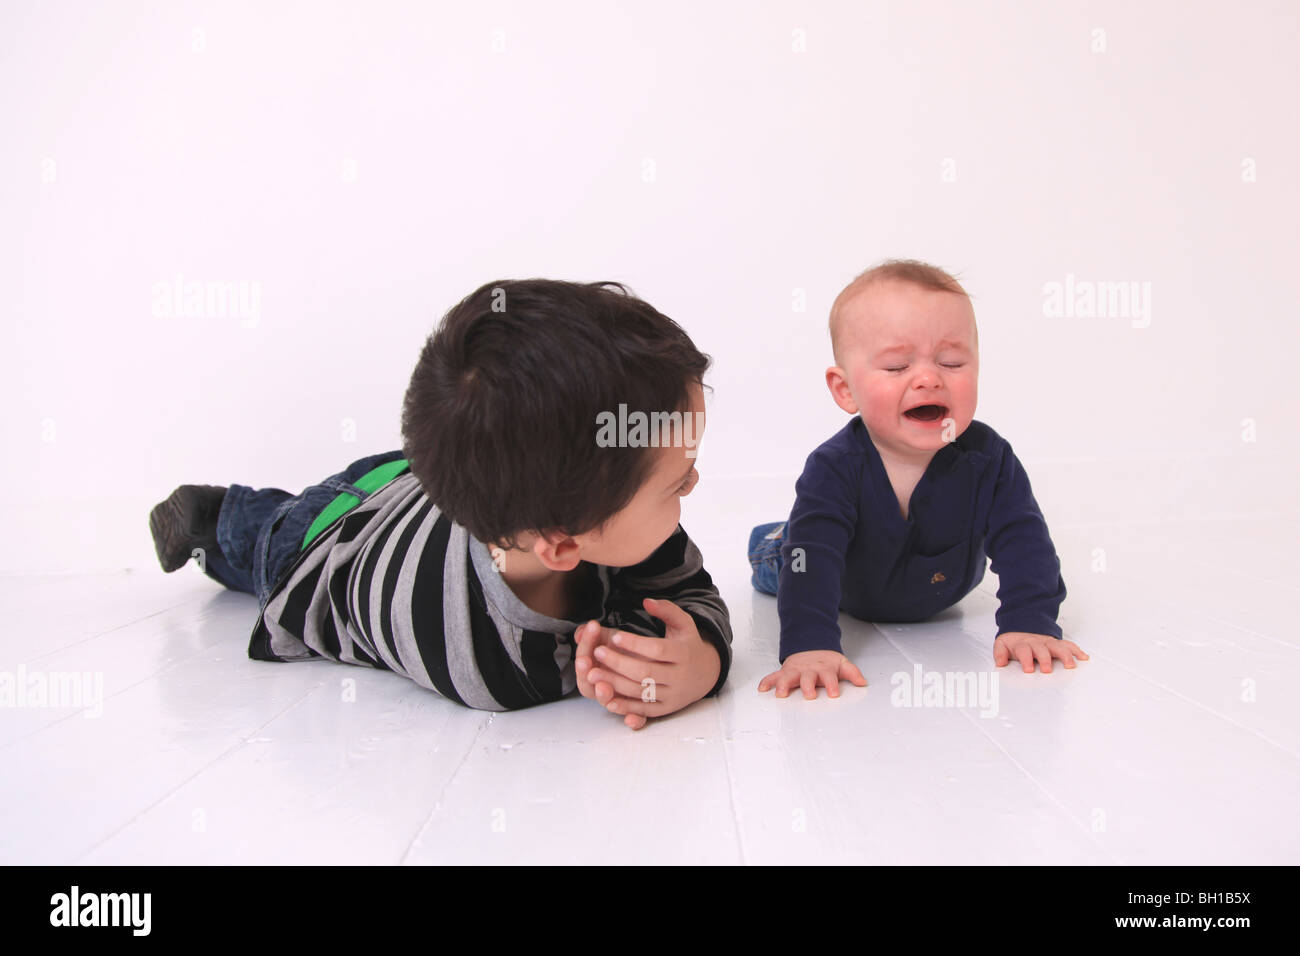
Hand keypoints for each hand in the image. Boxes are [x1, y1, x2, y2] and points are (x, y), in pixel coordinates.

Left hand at [582, 598, 721, 728]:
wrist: (706, 673)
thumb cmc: (688, 644)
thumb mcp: (683, 623)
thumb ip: (667, 610)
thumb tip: (646, 601)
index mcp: (684, 653)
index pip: (657, 649)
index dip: (635, 643)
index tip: (615, 636)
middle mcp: (680, 676)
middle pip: (646, 672)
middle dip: (619, 663)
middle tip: (598, 653)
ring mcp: (673, 695)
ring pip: (641, 692)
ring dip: (615, 684)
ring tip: (593, 673)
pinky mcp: (666, 709)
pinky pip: (644, 710)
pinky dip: (625, 707)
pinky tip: (607, 699)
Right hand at [758, 649, 865, 699]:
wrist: (810, 647)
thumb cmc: (826, 662)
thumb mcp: (841, 664)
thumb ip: (852, 673)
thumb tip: (862, 682)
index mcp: (823, 669)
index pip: (829, 677)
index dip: (832, 685)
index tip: (834, 693)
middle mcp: (808, 671)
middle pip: (807, 678)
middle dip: (807, 686)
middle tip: (809, 695)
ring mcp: (795, 671)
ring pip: (788, 677)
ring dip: (783, 685)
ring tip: (781, 693)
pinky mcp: (784, 672)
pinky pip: (773, 676)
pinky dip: (767, 681)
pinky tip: (762, 688)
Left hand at [993, 632, 1088, 672]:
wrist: (1021, 629)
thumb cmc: (1013, 643)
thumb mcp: (1002, 645)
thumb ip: (1000, 654)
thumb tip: (1000, 663)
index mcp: (1022, 645)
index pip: (1024, 651)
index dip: (1026, 660)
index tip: (1029, 669)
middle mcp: (1036, 643)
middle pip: (1042, 649)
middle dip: (1045, 659)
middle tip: (1047, 670)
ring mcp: (1048, 643)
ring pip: (1058, 647)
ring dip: (1065, 656)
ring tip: (1070, 666)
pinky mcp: (1057, 644)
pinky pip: (1068, 645)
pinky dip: (1076, 651)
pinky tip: (1084, 658)